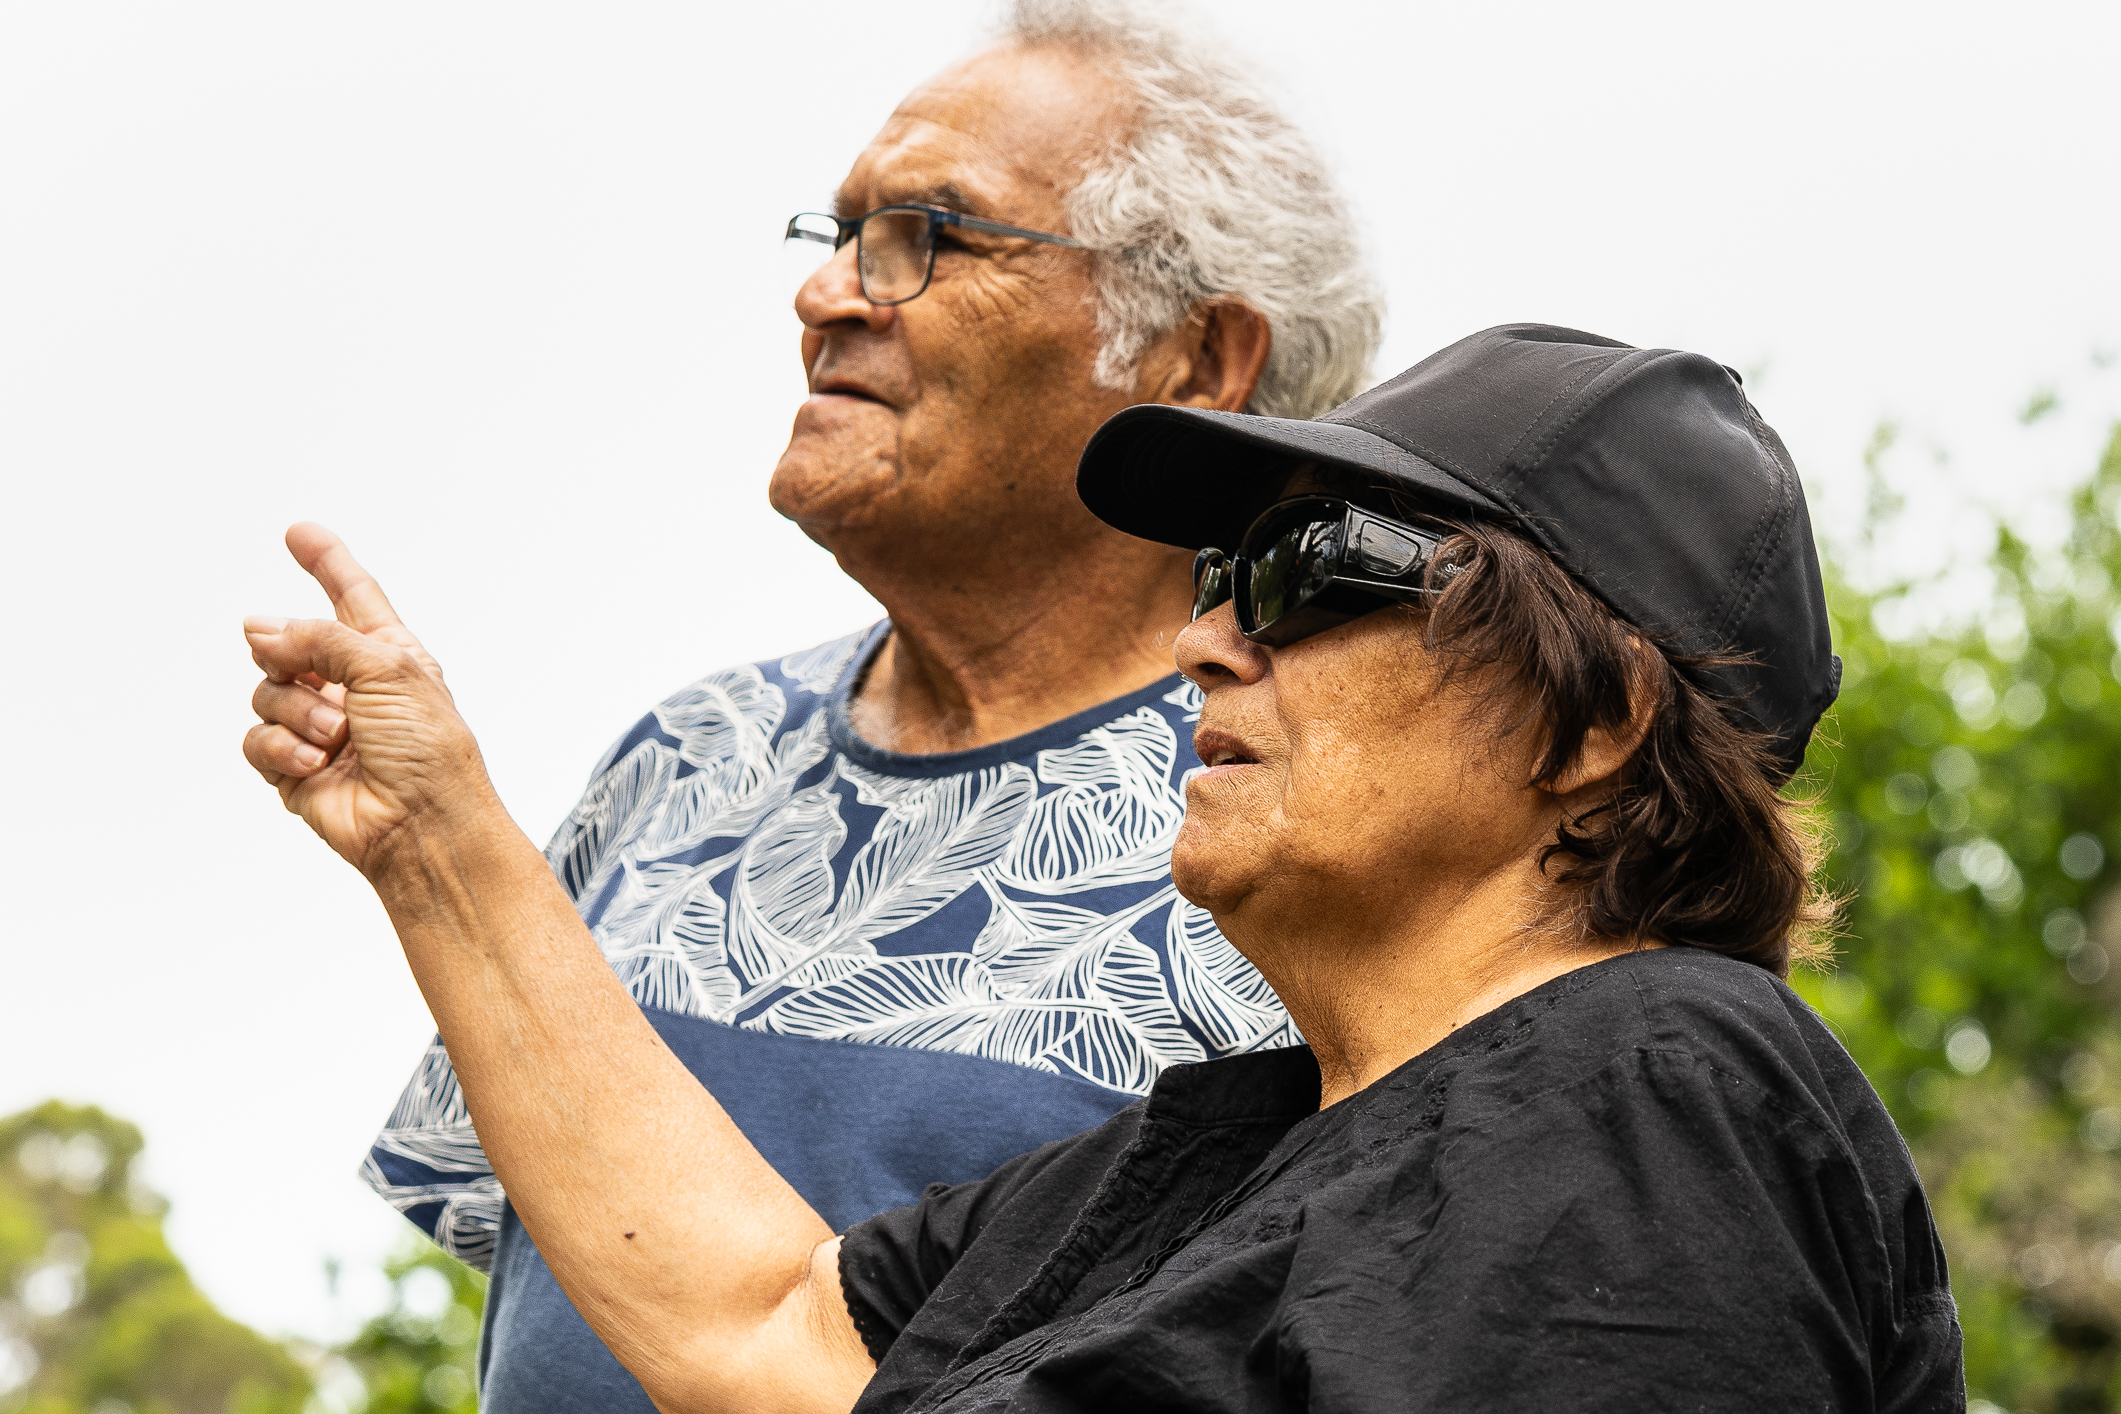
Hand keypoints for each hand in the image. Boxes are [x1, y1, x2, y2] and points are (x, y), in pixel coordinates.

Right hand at [243, 523, 494, 876]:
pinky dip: (281, 748)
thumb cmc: (429, 749)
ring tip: (336, 737)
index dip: (327, 562)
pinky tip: (315, 762)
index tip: (299, 532)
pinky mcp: (294, 766)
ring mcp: (320, 726)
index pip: (351, 597)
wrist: (423, 825)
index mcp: (388, 655)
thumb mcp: (387, 668)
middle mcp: (351, 686)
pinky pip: (257, 739)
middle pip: (289, 642)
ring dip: (298, 712)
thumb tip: (260, 628)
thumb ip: (321, 637)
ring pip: (267, 691)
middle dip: (293, 656)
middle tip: (319, 681)